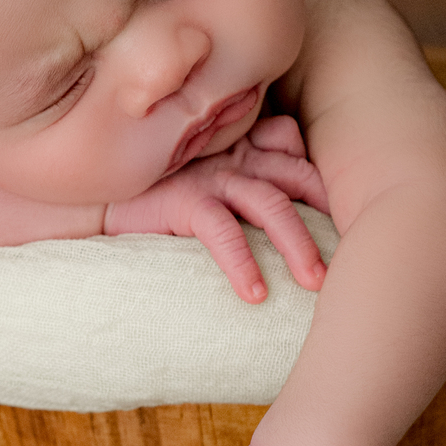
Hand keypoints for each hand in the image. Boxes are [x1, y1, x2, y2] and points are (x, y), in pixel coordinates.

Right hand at [105, 117, 330, 302]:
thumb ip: (249, 185)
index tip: (346, 222)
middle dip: (325, 219)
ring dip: (296, 245)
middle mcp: (235, 158)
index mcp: (245, 151)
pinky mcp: (185, 199)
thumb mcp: (210, 186)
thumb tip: (287, 214)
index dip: (324, 185)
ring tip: (314, 282)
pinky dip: (242, 262)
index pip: (296, 153)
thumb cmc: (158, 195)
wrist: (97, 199)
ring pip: (270, 204)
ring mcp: (211, 176)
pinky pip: (222, 231)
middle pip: (295, 178)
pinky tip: (255, 294)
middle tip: (348, 260)